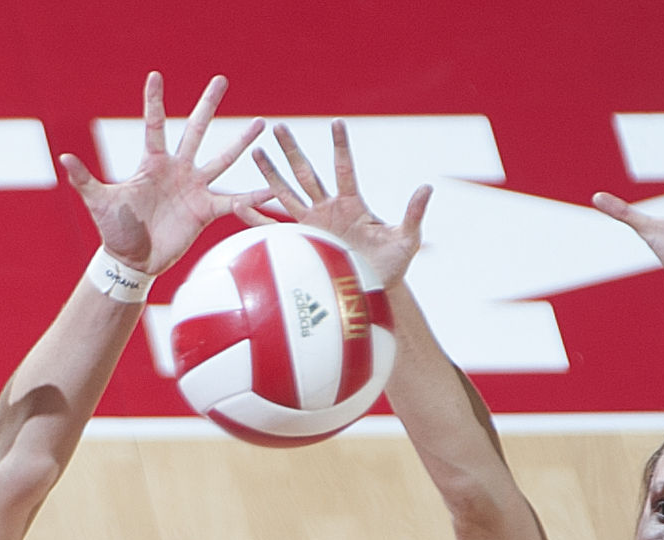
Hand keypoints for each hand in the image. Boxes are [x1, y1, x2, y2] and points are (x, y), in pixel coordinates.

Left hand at [59, 72, 267, 274]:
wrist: (133, 261)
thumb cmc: (115, 230)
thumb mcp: (99, 203)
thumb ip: (85, 179)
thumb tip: (63, 157)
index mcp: (151, 163)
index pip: (154, 125)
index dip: (154, 101)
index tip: (155, 74)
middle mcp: (176, 170)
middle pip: (195, 131)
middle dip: (208, 105)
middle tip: (221, 80)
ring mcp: (193, 189)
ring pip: (222, 160)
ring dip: (241, 143)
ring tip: (261, 124)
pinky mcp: (205, 211)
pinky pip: (233, 201)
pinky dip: (252, 197)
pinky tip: (272, 188)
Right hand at [237, 119, 430, 287]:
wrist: (372, 292)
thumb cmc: (391, 265)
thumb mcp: (406, 238)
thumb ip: (414, 214)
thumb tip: (426, 187)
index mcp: (351, 204)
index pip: (344, 168)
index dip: (340, 147)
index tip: (336, 123)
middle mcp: (327, 209)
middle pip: (306, 173)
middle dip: (292, 150)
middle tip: (278, 126)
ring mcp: (311, 225)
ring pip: (286, 193)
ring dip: (271, 174)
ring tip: (256, 152)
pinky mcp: (300, 242)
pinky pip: (273, 228)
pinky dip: (256, 217)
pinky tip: (237, 204)